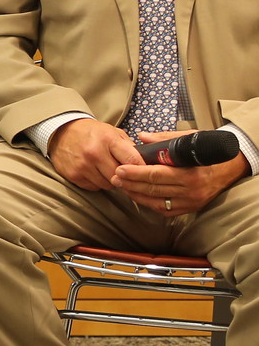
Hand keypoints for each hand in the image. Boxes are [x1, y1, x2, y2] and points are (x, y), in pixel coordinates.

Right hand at [46, 118, 140, 191]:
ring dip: (110, 180)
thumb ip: (128, 146)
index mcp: (107, 139)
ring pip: (108, 184)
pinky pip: (94, 187)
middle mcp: (94, 153)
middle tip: (123, 172)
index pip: (132, 160)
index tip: (144, 172)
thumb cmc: (91, 133)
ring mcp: (82, 166)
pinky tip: (93, 172)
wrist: (61, 132)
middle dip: (124, 176)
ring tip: (106, 170)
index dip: (141, 168)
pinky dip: (96, 182)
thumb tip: (144, 163)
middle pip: (120, 176)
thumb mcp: (112, 132)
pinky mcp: (73, 175)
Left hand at [111, 129, 249, 217]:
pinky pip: (163, 209)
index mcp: (191, 174)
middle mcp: (191, 191)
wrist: (231, 167)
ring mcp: (190, 202)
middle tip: (115, 177)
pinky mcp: (189, 209)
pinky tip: (137, 195)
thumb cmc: (207, 151)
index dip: (135, 173)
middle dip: (130, 183)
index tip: (120, 169)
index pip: (156, 175)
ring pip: (155, 201)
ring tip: (122, 186)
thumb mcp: (190, 139)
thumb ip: (165, 139)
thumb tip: (142, 136)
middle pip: (153, 189)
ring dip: (136, 194)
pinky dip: (148, 203)